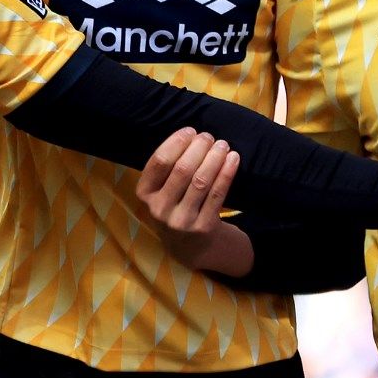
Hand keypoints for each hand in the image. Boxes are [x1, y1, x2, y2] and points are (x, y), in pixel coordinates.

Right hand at [136, 128, 247, 273]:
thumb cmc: (175, 206)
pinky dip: (227, 173)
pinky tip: (233, 159)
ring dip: (215, 158)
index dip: (176, 142)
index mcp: (144, 195)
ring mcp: (181, 220)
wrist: (189, 247)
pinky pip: (218, 194)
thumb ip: (167, 169)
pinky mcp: (203, 227)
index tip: (190, 131)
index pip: (159, 162)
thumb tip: (191, 134)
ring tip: (222, 145)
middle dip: (198, 148)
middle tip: (209, 136)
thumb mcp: (160, 192)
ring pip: (201, 181)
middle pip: (182, 169)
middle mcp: (159, 209)